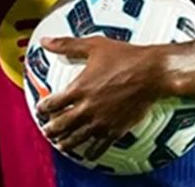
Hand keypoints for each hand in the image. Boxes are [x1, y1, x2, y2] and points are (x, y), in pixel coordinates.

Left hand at [36, 36, 164, 159]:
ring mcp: (101, 121)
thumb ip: (67, 45)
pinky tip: (87, 154)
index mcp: (79, 88)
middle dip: (50, 129)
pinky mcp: (115, 130)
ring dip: (65, 142)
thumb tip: (46, 41)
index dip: (43, 108)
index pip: (51, 104)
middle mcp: (87, 108)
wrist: (153, 72)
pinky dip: (90, 152)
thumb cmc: (126, 57)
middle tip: (47, 131)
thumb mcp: (94, 46)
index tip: (41, 109)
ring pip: (76, 139)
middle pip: (60, 125)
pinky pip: (98, 147)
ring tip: (61, 144)